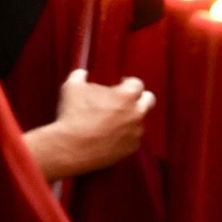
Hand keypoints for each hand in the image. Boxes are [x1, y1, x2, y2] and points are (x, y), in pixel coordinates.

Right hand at [25, 70, 154, 181]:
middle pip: (150, 100)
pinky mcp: (132, 148)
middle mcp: (137, 113)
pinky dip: (125, 135)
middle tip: (125, 100)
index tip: (119, 84)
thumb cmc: (73, 114)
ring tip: (111, 120)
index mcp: (126, 96)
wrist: (72, 148)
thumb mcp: (72, 87)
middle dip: (139, 97)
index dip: (127, 82)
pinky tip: (110, 135)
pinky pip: (133, 137)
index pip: (137, 83)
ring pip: (139, 121)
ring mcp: (136, 132)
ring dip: (130, 118)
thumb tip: (83, 73)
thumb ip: (80, 75)